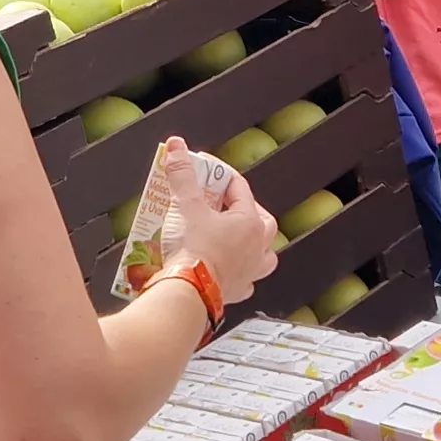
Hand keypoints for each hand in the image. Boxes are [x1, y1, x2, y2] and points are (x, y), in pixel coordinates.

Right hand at [160, 142, 281, 304]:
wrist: (189, 293)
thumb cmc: (194, 251)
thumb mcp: (187, 206)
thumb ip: (182, 175)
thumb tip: (177, 148)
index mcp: (250, 223)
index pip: (240, 188)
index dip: (221, 175)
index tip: (205, 170)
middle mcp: (257, 247)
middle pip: (262, 221)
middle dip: (246, 209)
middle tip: (227, 203)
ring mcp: (250, 271)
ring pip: (264, 253)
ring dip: (255, 244)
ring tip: (239, 238)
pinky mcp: (237, 291)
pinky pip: (247, 280)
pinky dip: (241, 274)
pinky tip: (231, 271)